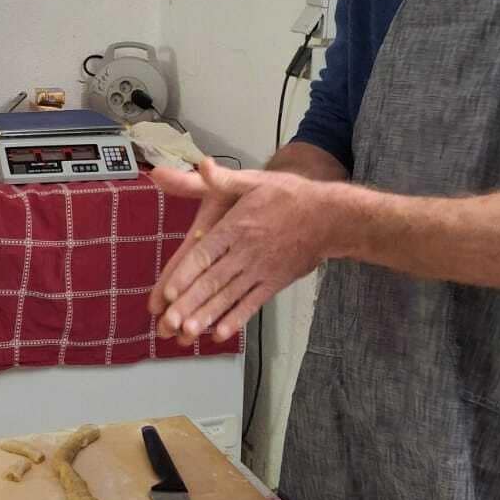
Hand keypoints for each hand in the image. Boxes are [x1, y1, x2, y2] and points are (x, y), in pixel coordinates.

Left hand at [148, 159, 333, 343]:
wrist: (330, 217)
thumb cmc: (288, 196)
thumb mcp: (252, 180)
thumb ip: (222, 178)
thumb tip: (201, 165)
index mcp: (236, 226)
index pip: (205, 253)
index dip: (186, 274)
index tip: (168, 291)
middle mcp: (245, 252)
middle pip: (213, 281)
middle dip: (189, 304)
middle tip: (168, 323)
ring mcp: (260, 270)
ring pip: (229, 297)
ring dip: (207, 316)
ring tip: (187, 334)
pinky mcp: (273, 282)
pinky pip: (252, 304)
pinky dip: (237, 319)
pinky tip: (220, 334)